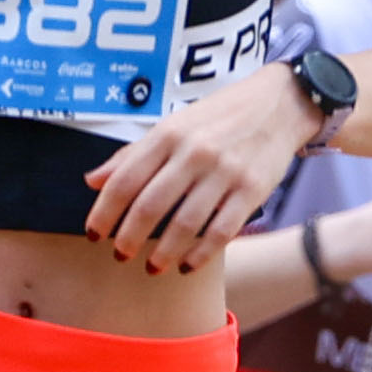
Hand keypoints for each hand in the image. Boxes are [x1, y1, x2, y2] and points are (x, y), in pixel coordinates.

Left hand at [88, 67, 314, 276]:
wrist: (278, 104)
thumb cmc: (220, 117)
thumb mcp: (172, 126)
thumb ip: (133, 155)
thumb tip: (93, 181)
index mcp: (168, 135)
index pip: (125, 180)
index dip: (104, 212)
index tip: (94, 234)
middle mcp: (194, 152)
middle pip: (150, 206)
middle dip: (129, 238)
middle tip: (120, 255)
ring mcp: (225, 172)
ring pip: (184, 224)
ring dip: (164, 253)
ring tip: (152, 267)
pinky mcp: (252, 190)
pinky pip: (221, 231)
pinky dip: (201, 253)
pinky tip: (187, 265)